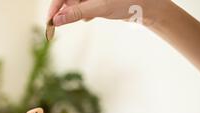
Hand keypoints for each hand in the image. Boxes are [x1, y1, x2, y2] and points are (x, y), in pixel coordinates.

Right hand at [47, 0, 164, 26]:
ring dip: (76, 12)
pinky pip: (83, 6)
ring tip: (87, 17)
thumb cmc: (128, 1)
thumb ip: (76, 13)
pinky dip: (84, 13)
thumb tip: (56, 20)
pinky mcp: (97, 0)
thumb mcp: (100, 7)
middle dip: (66, 10)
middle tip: (66, 23)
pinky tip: (90, 17)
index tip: (50, 21)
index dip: (55, 7)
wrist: (148, 6)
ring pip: (75, 3)